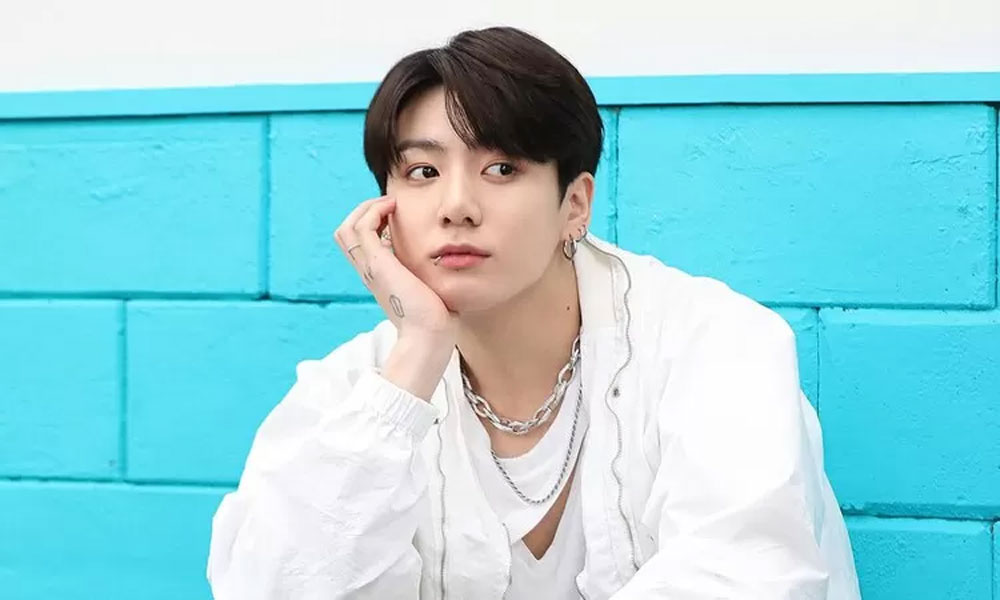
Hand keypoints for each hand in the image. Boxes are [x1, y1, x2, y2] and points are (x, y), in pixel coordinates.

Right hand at [333, 196, 457, 397]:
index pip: (358, 244)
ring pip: (347, 228)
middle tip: (390, 206)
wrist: (429, 335)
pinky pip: (362, 227)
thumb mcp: (428, 287)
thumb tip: (447, 261)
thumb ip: (428, 273)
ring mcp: (370, 267)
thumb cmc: (436, 317)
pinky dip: (374, 211)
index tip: (395, 216)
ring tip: (390, 204)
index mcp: (378, 276)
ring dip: (367, 209)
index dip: (371, 223)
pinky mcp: (377, 264)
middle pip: (345, 234)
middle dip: (364, 212)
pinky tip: (395, 208)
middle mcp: (368, 271)